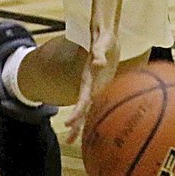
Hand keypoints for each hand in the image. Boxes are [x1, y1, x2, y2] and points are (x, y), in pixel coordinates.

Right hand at [64, 29, 120, 144]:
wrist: (105, 35)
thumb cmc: (104, 38)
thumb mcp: (102, 43)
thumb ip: (99, 53)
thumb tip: (98, 63)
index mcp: (89, 78)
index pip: (82, 99)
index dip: (77, 112)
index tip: (69, 124)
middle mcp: (90, 84)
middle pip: (82, 107)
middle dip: (76, 123)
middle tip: (69, 140)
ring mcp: (96, 85)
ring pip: (89, 108)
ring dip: (82, 123)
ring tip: (72, 140)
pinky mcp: (103, 84)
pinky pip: (101, 102)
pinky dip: (98, 114)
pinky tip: (98, 127)